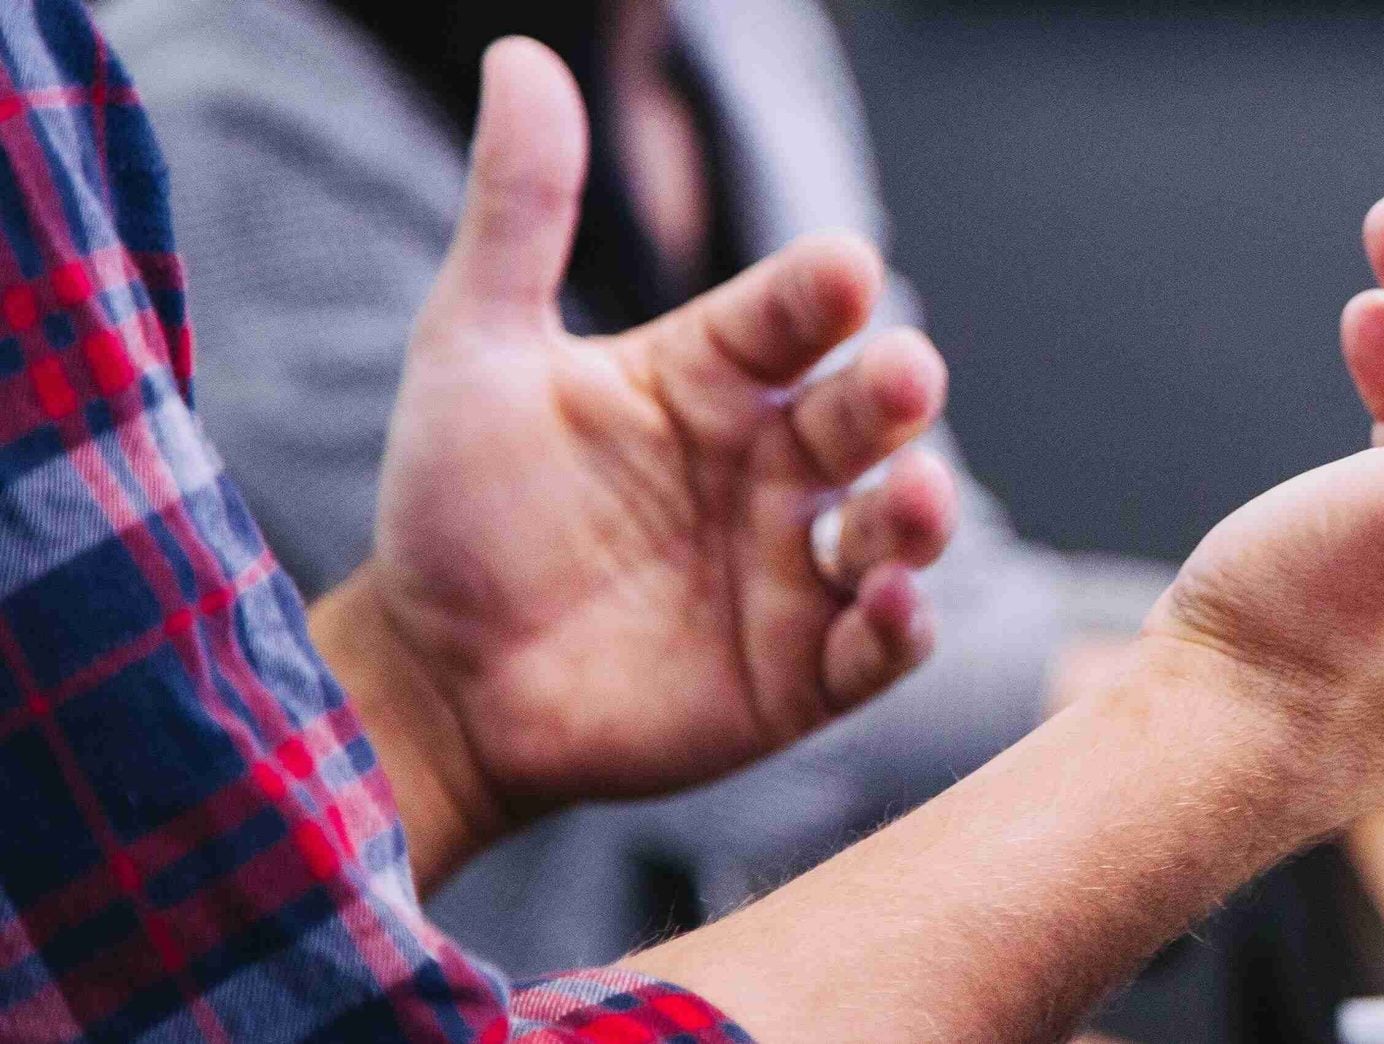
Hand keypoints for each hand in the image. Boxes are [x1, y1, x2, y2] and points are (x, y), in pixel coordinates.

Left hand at [310, 39, 955, 881]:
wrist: (432, 680)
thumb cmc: (457, 509)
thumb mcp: (473, 349)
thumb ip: (519, 212)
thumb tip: (521, 58)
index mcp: (714, 377)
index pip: (792, 315)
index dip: (820, 292)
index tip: (840, 271)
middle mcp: (773, 464)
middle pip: (865, 414)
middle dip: (895, 392)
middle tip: (902, 375)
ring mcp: (795, 569)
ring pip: (896, 526)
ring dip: (921, 512)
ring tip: (914, 499)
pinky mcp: (801, 674)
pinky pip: (877, 647)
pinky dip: (899, 628)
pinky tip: (888, 605)